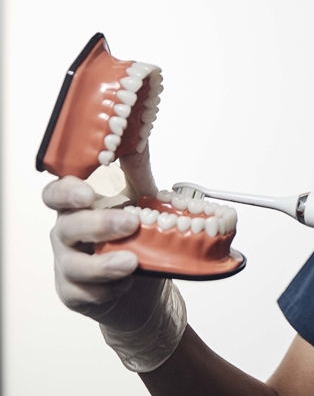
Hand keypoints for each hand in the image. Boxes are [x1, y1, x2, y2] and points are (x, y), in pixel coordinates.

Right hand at [45, 147, 163, 329]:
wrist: (143, 282)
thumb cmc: (135, 235)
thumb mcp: (141, 199)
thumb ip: (137, 170)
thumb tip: (140, 134)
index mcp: (79, 207)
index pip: (56, 194)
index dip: (65, 192)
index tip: (86, 192)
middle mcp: (67, 233)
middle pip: (66, 227)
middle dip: (98, 225)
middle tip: (131, 222)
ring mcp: (68, 264)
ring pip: (73, 265)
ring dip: (103, 264)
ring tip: (132, 262)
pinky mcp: (75, 293)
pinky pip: (84, 293)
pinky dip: (108, 289)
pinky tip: (126, 283)